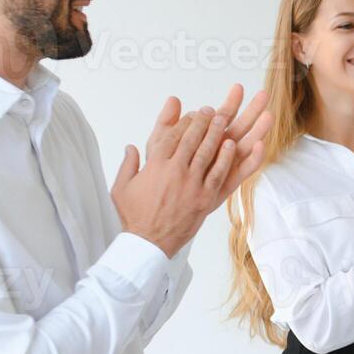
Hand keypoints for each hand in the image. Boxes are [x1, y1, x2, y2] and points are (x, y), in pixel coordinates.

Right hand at [110, 85, 268, 257]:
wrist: (148, 242)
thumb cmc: (134, 216)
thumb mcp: (122, 187)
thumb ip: (128, 164)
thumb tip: (131, 147)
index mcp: (155, 165)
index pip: (172, 136)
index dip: (184, 122)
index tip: (192, 113)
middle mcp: (175, 171)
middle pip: (192, 139)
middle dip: (202, 122)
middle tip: (210, 110)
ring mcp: (192, 185)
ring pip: (207, 152)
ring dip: (216, 134)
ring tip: (223, 119)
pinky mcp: (205, 199)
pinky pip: (220, 174)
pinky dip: (226, 158)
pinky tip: (232, 145)